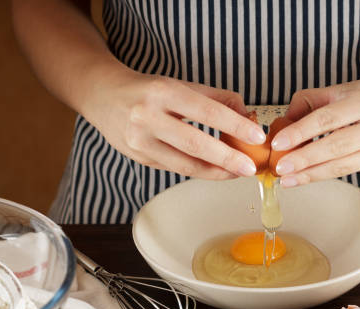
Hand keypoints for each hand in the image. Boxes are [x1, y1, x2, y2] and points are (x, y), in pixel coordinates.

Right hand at [83, 70, 265, 178]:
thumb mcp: (180, 85)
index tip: (257, 136)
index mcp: (163, 92)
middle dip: (227, 159)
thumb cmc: (148, 90)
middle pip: (195, 144)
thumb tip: (248, 116)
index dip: (234, 125)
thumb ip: (215, 98)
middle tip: (251, 167)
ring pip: (184, 165)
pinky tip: (216, 171)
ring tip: (237, 173)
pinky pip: (175, 169)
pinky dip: (199, 171)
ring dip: (216, 172)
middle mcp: (148, 117)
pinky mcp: (138, 158)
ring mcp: (140, 141)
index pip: (206, 111)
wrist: (102, 96)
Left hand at [270, 75, 359, 186]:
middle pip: (336, 146)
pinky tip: (308, 176)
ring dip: (312, 174)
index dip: (301, 132)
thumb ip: (315, 100)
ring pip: (344, 164)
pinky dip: (327, 173)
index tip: (279, 143)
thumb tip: (285, 121)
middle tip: (280, 168)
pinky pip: (352, 169)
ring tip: (288, 180)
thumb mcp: (351, 88)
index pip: (329, 118)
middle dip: (305, 160)